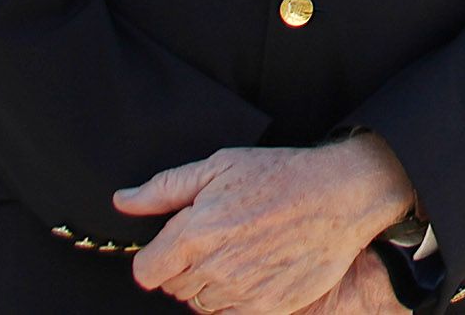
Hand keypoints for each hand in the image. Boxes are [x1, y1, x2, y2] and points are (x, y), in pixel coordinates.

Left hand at [114, 135, 414, 311]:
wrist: (341, 195)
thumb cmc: (281, 175)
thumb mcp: (221, 166)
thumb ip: (165, 188)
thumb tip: (123, 200)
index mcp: (195, 232)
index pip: (146, 270)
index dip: (159, 256)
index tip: (178, 244)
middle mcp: (214, 267)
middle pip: (174, 287)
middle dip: (187, 266)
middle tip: (220, 239)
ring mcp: (240, 292)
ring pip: (202, 303)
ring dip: (213, 283)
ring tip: (242, 251)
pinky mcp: (266, 308)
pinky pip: (230, 314)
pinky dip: (237, 298)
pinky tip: (257, 269)